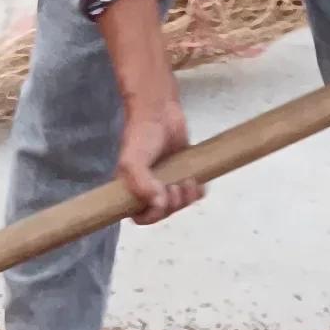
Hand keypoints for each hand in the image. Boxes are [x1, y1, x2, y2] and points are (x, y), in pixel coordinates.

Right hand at [117, 90, 200, 221]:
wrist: (160, 112)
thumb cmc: (141, 135)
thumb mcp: (132, 162)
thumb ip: (141, 185)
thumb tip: (159, 203)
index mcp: (132, 190)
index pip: (141, 217)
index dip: (153, 215)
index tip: (160, 201)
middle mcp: (150, 190)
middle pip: (164, 213)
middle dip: (173, 204)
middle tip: (174, 186)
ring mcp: (168, 183)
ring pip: (181, 205)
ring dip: (186, 198)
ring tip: (186, 180)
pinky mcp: (186, 174)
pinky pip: (196, 194)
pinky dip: (198, 191)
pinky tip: (195, 179)